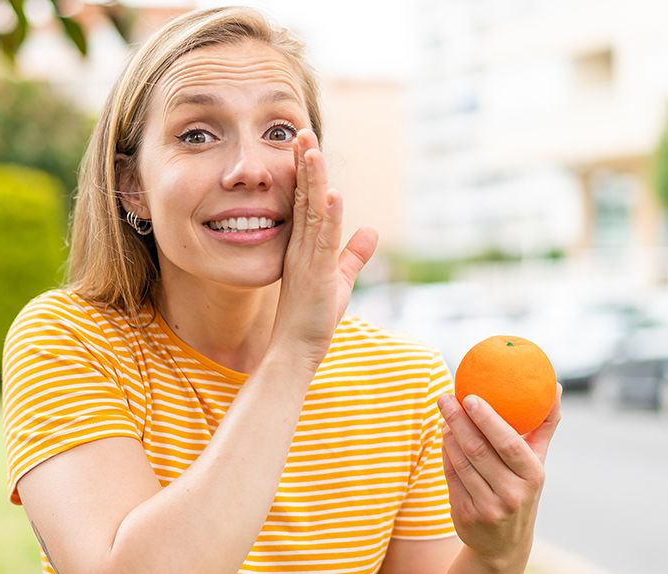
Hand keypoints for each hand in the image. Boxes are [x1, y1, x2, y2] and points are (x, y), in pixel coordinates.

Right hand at [268, 129, 377, 366]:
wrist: (295, 349)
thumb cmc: (314, 317)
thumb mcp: (340, 279)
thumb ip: (355, 254)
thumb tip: (372, 230)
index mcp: (305, 244)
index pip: (307, 200)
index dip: (307, 172)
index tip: (306, 144)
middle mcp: (301, 245)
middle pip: (305, 197)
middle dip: (304, 164)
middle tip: (300, 131)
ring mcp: (307, 257)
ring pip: (312, 211)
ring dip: (313, 179)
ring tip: (310, 148)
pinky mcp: (317, 273)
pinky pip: (324, 239)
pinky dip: (330, 216)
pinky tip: (334, 194)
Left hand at [438, 384, 562, 569]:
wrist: (505, 544)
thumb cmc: (522, 488)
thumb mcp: (536, 463)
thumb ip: (544, 426)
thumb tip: (557, 387)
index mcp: (533, 476)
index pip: (508, 443)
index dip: (488, 419)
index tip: (470, 396)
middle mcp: (512, 494)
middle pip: (478, 450)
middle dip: (458, 420)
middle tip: (446, 397)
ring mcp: (488, 507)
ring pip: (461, 462)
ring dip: (448, 434)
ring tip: (444, 411)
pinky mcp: (466, 514)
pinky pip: (450, 475)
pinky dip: (445, 452)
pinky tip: (444, 435)